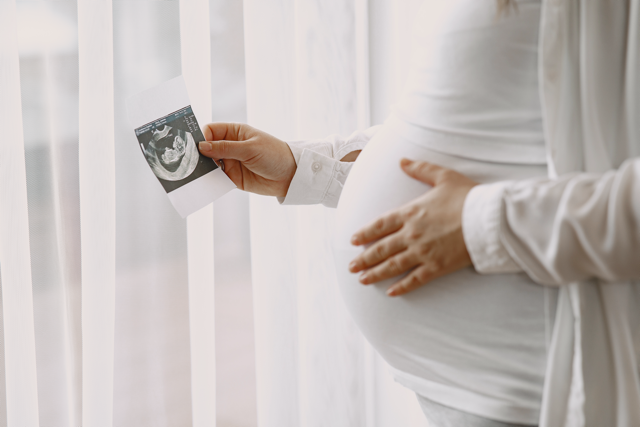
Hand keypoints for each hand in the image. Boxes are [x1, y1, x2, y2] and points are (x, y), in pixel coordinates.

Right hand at [198, 123, 296, 196]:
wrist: (290, 176)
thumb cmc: (274, 155)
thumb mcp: (250, 149)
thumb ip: (225, 148)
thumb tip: (202, 147)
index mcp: (234, 132)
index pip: (210, 131)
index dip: (201, 137)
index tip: (195, 147)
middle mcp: (230, 146)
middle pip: (206, 148)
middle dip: (198, 154)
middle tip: (190, 162)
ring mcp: (230, 162)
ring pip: (209, 164)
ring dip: (203, 169)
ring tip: (195, 174)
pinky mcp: (232, 177)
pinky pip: (217, 178)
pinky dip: (210, 180)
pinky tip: (205, 183)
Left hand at [349, 159, 478, 296]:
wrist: (489, 218)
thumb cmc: (467, 196)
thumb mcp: (443, 176)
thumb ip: (420, 169)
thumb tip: (402, 160)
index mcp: (411, 213)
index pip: (380, 225)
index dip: (365, 233)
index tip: (353, 240)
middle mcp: (412, 234)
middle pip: (381, 248)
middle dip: (364, 258)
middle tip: (351, 266)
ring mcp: (423, 252)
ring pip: (393, 265)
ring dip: (375, 273)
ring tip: (362, 280)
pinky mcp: (436, 266)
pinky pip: (414, 279)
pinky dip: (401, 287)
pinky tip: (391, 292)